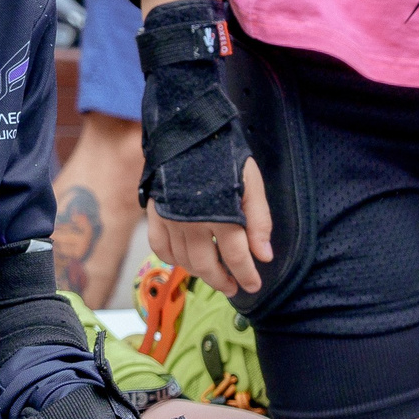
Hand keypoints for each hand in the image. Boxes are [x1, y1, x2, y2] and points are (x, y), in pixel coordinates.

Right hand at [144, 155, 271, 295]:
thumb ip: (259, 220)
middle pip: (207, 264)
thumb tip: (264, 256)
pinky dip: (171, 258)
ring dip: (199, 273)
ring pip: (183, 260)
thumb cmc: (223, 155)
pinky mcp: (155, 213)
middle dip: (222, 280)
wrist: (186, 131)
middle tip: (233, 287)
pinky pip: (160, 247)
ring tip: (213, 275)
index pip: (236, 256)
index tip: (253, 286)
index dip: (246, 275)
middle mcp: (193, 222)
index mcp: (221, 214)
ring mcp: (171, 219)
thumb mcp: (251, 182)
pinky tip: (183, 260)